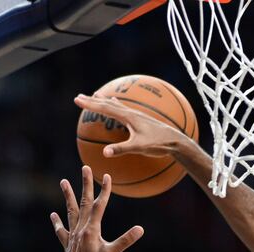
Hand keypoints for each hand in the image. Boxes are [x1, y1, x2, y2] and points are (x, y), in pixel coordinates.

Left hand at [50, 167, 143, 251]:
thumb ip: (125, 241)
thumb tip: (140, 229)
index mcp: (92, 229)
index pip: (99, 205)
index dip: (105, 190)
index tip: (107, 176)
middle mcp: (81, 229)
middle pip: (84, 202)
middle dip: (86, 184)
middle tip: (85, 167)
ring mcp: (73, 235)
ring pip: (70, 211)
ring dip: (68, 196)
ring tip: (63, 181)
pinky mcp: (68, 244)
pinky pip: (61, 231)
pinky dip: (58, 222)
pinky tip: (53, 215)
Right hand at [73, 95, 194, 159]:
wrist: (176, 140)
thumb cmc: (158, 144)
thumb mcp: (139, 147)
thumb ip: (121, 149)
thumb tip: (105, 152)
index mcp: (129, 116)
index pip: (105, 108)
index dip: (90, 104)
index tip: (77, 100)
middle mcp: (131, 113)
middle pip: (108, 104)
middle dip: (93, 101)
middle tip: (79, 96)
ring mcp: (136, 115)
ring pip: (115, 105)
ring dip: (103, 101)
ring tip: (95, 97)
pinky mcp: (140, 120)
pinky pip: (123, 110)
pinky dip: (115, 106)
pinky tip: (115, 105)